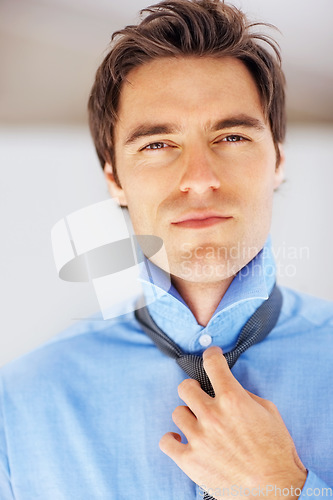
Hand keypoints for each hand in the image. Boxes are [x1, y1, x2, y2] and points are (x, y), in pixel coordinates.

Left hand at [159, 346, 306, 498]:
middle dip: (193, 389)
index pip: (212, 364)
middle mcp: (212, 414)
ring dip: (188, 417)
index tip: (211, 355)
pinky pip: (166, 441)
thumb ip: (244, 395)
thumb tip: (227, 388)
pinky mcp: (190, 460)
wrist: (276, 491)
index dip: (211, 355)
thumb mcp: (268, 412)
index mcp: (233, 399)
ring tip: (199, 426)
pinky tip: (181, 440)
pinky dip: (172, 440)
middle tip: (201, 397)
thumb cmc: (276, 451)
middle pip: (185, 387)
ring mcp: (199, 437)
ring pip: (177, 413)